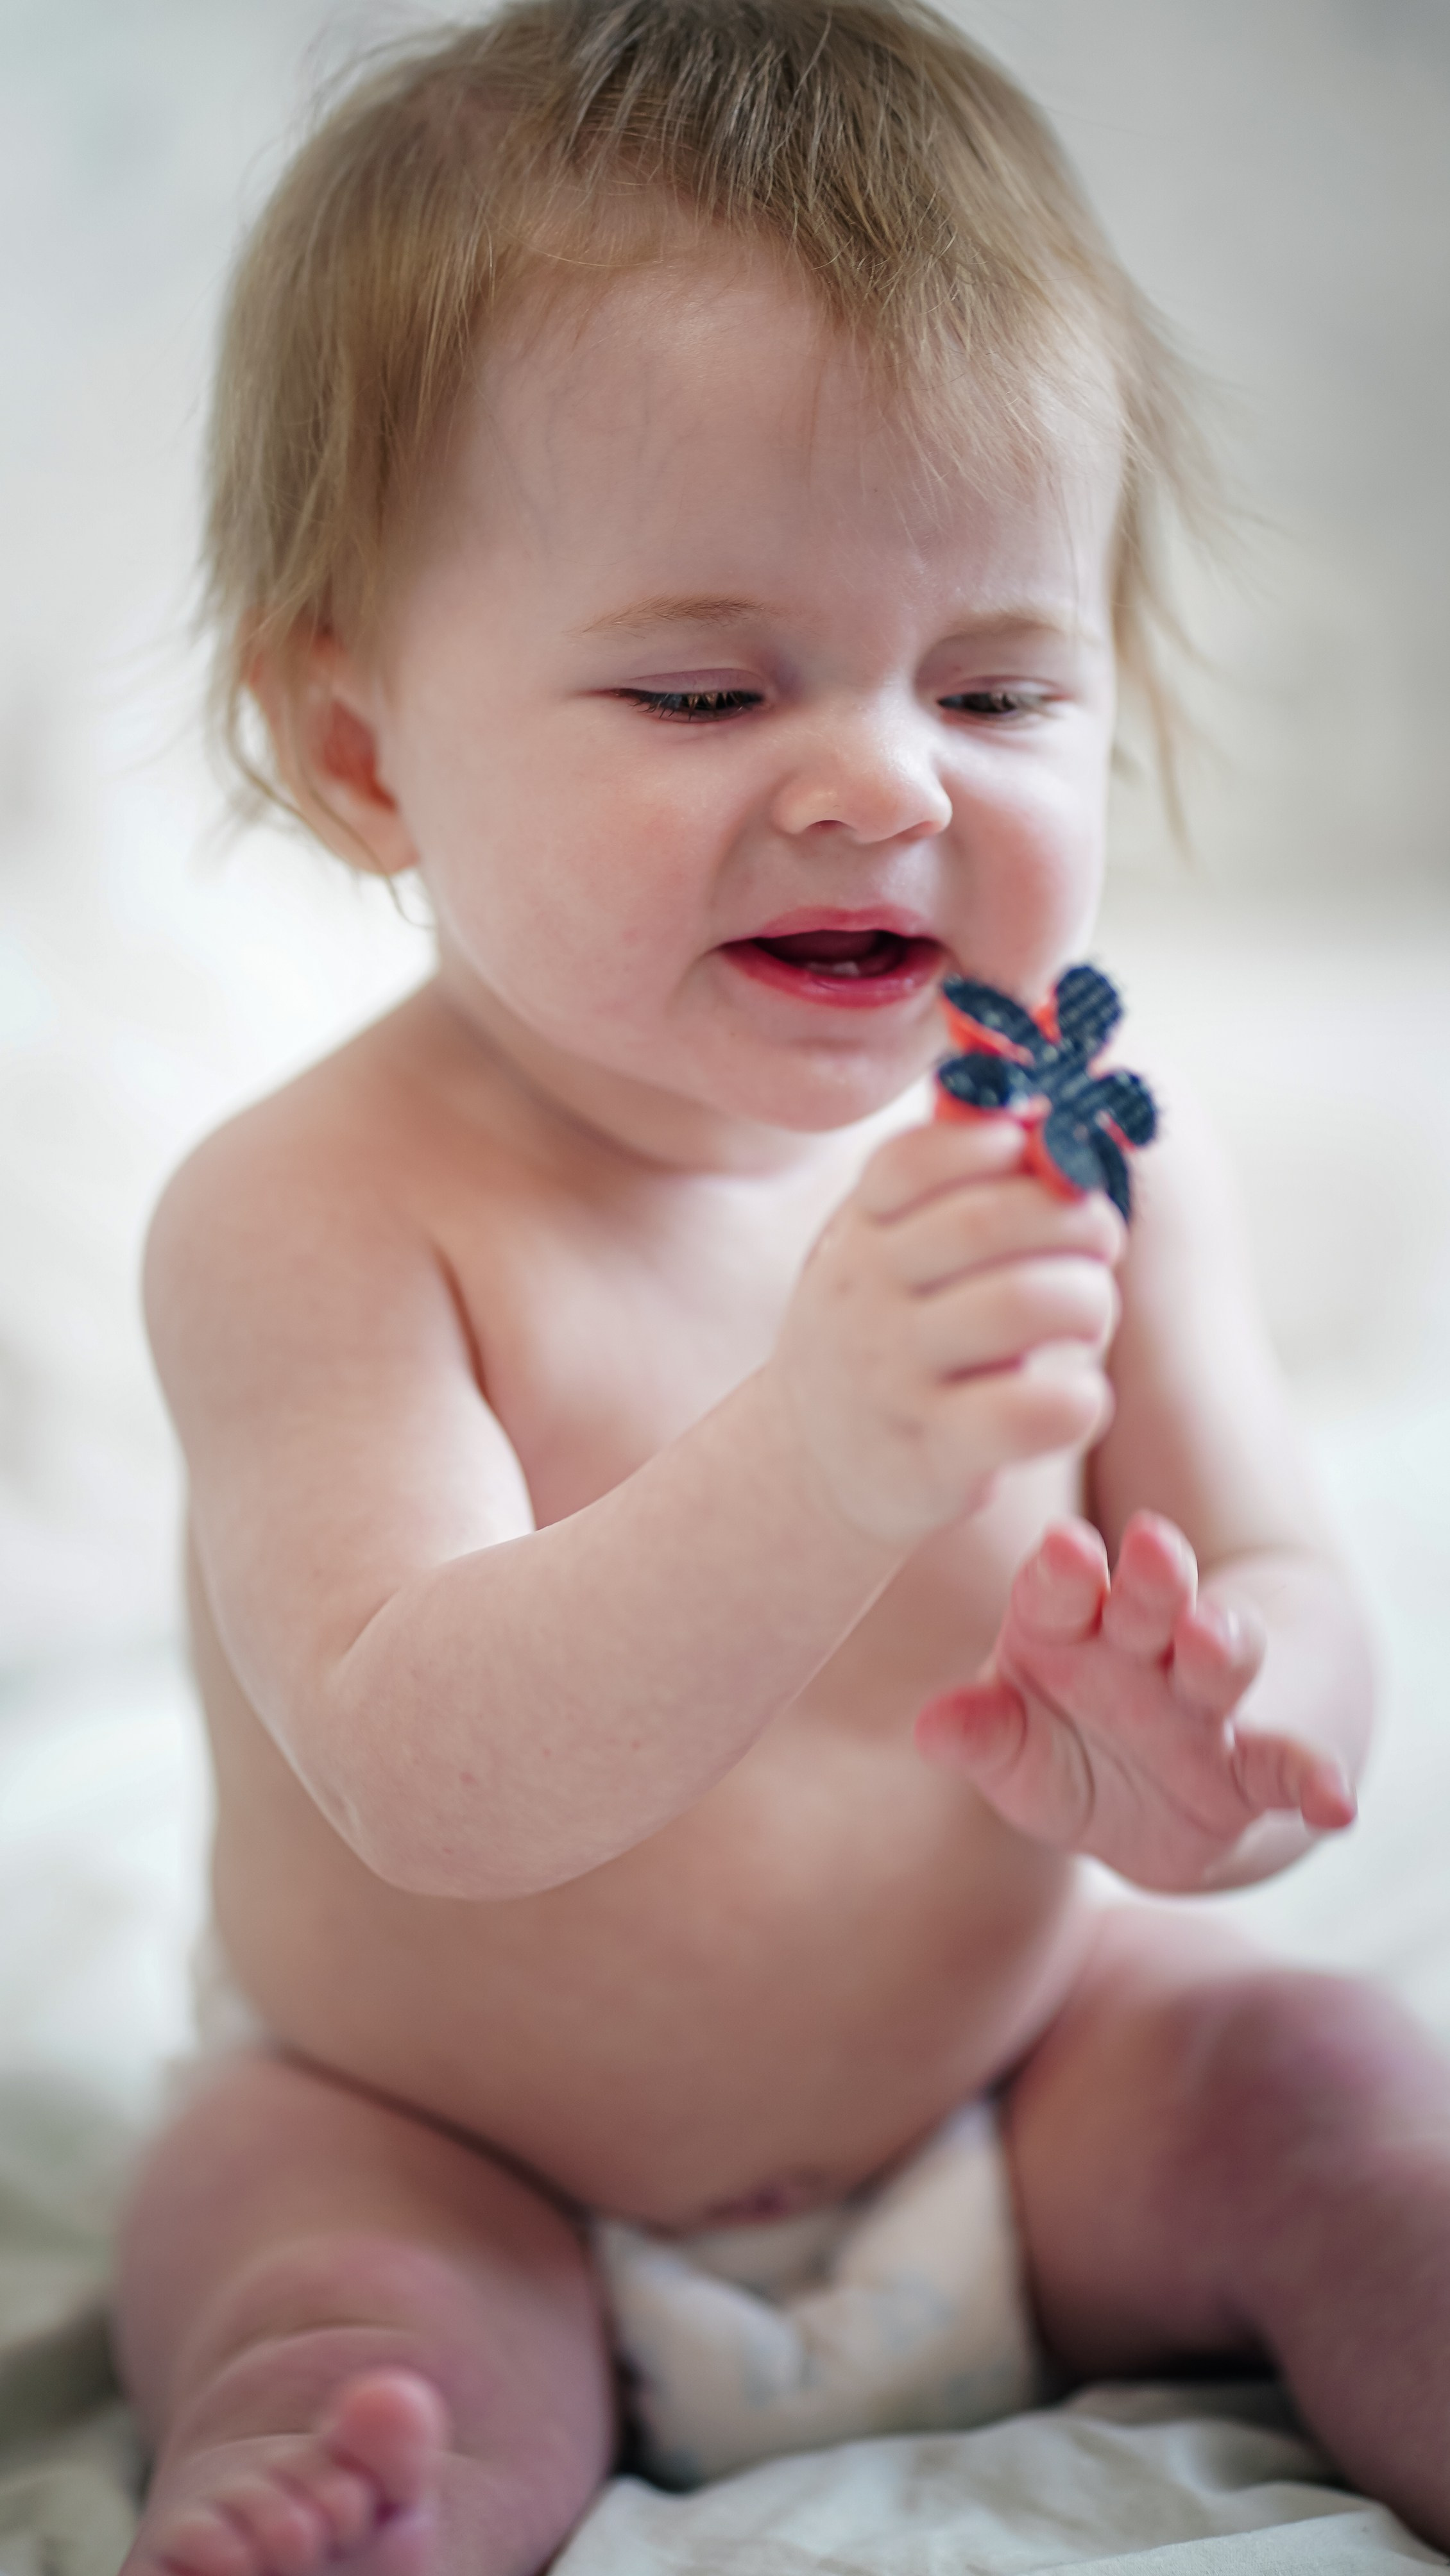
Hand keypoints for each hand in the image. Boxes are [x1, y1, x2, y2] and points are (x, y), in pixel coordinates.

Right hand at [774, 1118, 1123, 1547]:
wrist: (813, 1465)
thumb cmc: (890, 1333)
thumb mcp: (888, 1247)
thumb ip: (951, 1182)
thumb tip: (1046, 1102)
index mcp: (860, 1234)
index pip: (919, 1158)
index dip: (1005, 1144)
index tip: (1050, 1164)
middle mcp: (866, 1298)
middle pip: (986, 1221)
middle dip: (1075, 1218)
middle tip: (1101, 1239)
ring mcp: (894, 1378)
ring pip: (1021, 1304)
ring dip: (1088, 1299)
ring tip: (1089, 1316)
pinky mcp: (933, 1456)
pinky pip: (1030, 1411)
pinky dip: (1081, 1398)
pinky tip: (1077, 1398)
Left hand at [915, 1511, 1356, 1890]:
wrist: (1154, 1808)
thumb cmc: (1065, 1758)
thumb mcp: (1014, 1754)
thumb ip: (981, 1736)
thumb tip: (933, 1726)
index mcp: (1066, 1629)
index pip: (1058, 1588)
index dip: (1062, 1570)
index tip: (1064, 1548)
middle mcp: (1139, 1650)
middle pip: (1147, 1601)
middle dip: (1151, 1576)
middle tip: (1153, 1543)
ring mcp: (1201, 1703)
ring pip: (1218, 1660)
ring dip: (1222, 1645)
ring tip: (1217, 1639)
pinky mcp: (1252, 1768)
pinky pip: (1287, 1768)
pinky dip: (1313, 1780)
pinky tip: (1335, 1801)